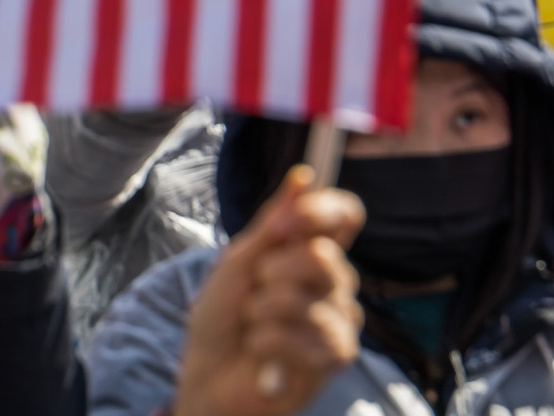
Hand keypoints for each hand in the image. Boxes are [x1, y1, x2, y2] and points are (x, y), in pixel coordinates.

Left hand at [172, 167, 363, 415]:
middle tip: (255, 290)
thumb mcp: (237, 263)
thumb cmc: (221, 319)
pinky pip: (303, 335)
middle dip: (272, 270)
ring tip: (253, 326)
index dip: (326, 209)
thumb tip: (303, 177)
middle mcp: (334, 282)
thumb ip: (272, 224)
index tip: (297, 215)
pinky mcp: (337, 356)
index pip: (345, 215)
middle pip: (323, 254)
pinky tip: (261, 352)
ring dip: (261, 310)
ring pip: (305, 296)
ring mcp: (340, 319)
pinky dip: (266, 341)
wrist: (208, 376)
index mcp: (312, 252)